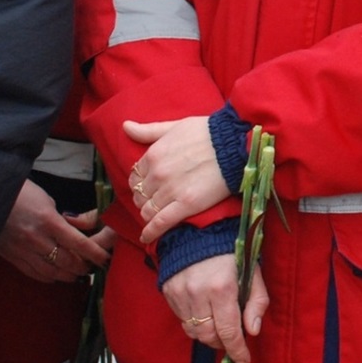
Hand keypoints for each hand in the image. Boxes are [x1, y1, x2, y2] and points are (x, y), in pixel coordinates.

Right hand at [0, 180, 113, 281]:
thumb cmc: (23, 194)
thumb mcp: (49, 201)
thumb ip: (64, 221)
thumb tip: (80, 233)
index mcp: (49, 221)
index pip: (79, 243)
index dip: (94, 254)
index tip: (105, 259)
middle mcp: (36, 239)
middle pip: (66, 262)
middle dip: (82, 267)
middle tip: (91, 267)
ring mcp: (22, 250)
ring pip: (50, 272)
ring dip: (66, 276)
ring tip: (76, 275)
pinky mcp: (10, 256)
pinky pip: (32, 272)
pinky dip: (47, 277)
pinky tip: (55, 276)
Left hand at [125, 117, 230, 244]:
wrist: (236, 144)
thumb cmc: (209, 132)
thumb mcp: (176, 126)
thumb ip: (149, 131)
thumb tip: (125, 126)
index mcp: (153, 155)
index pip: (134, 176)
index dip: (140, 182)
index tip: (147, 185)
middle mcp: (158, 174)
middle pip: (139, 194)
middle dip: (144, 198)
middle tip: (153, 200)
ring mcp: (171, 191)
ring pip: (147, 210)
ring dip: (148, 214)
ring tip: (155, 215)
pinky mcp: (186, 205)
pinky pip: (160, 223)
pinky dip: (151, 232)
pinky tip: (147, 237)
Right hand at [162, 254, 268, 362]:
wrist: (198, 230)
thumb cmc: (232, 251)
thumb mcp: (253, 272)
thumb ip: (257, 301)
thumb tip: (252, 331)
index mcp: (222, 288)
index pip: (228, 331)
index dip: (237, 350)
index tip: (244, 362)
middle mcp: (198, 293)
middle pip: (208, 336)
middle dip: (222, 343)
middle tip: (232, 340)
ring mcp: (180, 293)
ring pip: (193, 331)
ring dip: (208, 335)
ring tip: (219, 327)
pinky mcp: (169, 292)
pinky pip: (182, 319)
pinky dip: (194, 323)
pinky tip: (204, 314)